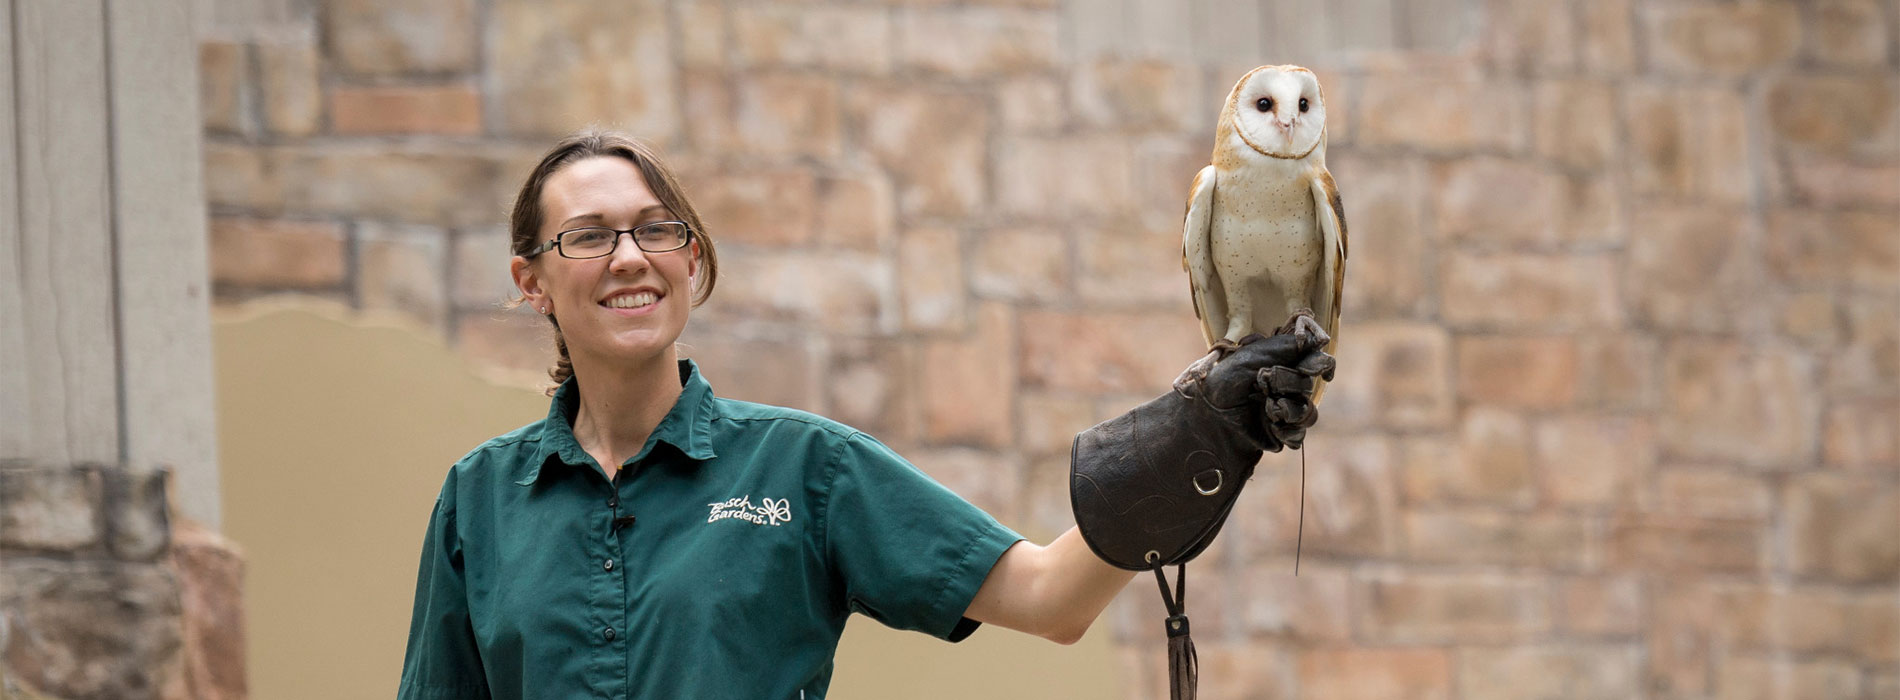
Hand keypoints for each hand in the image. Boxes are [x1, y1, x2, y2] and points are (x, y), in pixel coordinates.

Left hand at [1196, 333, 1334, 450]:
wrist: (1205, 413)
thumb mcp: (1251, 356)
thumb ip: (1284, 347)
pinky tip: (1274, 426)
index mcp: (1283, 364)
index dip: (1321, 364)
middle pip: (1309, 385)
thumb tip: (1314, 339)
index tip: (1316, 368)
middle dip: (1289, 382)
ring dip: (1291, 408)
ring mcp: (1285, 412)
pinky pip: (1299, 436)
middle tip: (1264, 382)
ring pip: (1309, 414)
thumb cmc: (1223, 380)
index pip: (1316, 362)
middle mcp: (1287, 387)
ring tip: (1268, 406)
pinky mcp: (1280, 434)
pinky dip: (1289, 432)